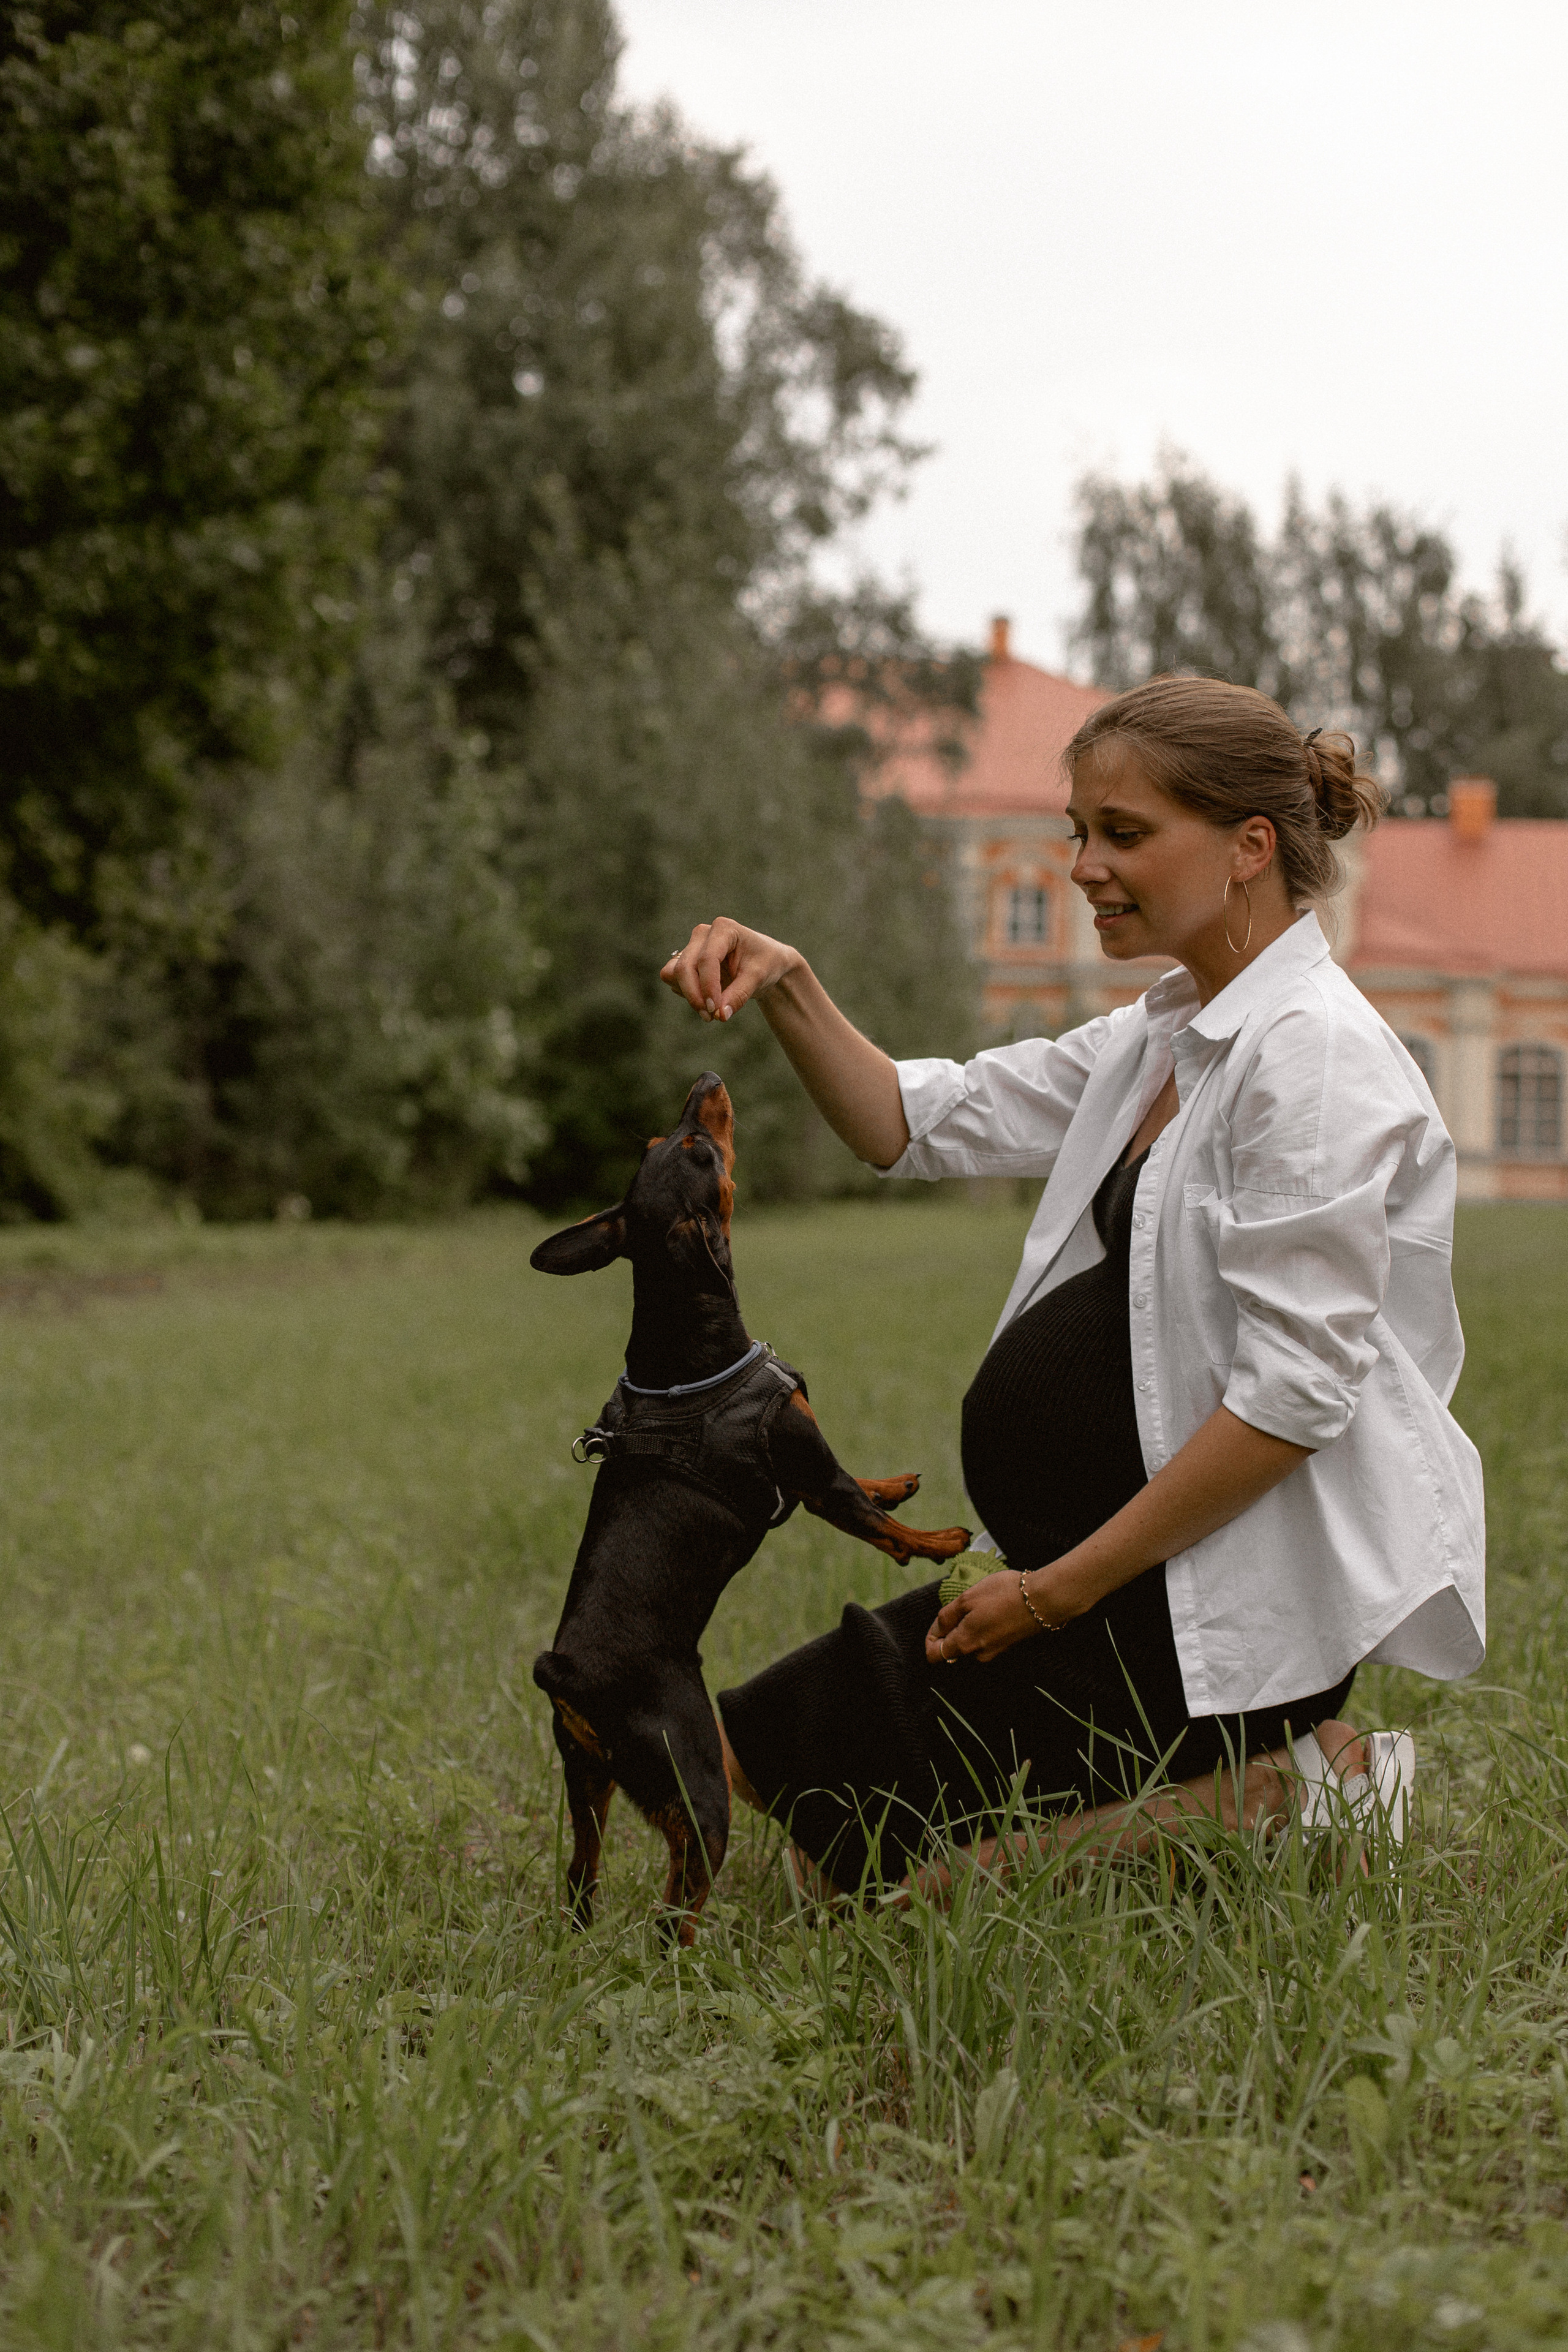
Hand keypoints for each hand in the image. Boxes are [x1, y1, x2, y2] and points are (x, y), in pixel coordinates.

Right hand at [661, 919, 799, 1023]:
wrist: (766, 963)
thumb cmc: (766, 963)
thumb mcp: (758, 978)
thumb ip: (739, 995)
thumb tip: (720, 1015)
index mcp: (723, 929)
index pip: (707, 959)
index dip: (708, 987)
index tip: (715, 1011)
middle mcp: (703, 934)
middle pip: (684, 967)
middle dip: (694, 996)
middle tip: (711, 1017)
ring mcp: (692, 946)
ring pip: (673, 973)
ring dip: (688, 995)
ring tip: (709, 1011)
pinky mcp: (685, 960)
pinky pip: (672, 979)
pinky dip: (686, 993)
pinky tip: (706, 998)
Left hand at [925, 1568, 1062, 1665]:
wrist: (1043, 1600)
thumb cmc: (1004, 1595)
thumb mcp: (967, 1598)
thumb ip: (947, 1617)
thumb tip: (937, 1631)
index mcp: (964, 1644)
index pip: (934, 1655)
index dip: (930, 1638)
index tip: (938, 1621)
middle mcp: (978, 1654)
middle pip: (952, 1649)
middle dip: (951, 1630)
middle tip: (960, 1607)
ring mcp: (994, 1651)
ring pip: (970, 1643)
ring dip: (968, 1626)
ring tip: (979, 1604)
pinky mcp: (1007, 1645)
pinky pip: (985, 1639)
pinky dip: (983, 1626)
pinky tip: (992, 1609)